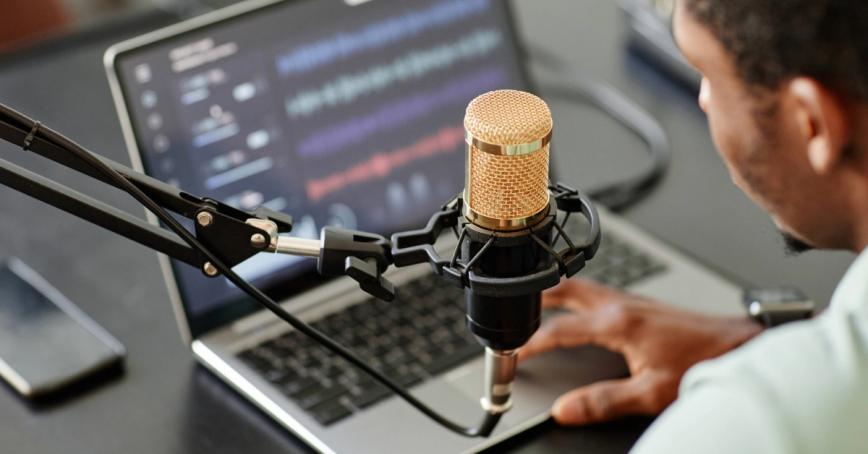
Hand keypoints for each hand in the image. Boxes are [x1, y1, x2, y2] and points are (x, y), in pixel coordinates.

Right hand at [519, 279, 762, 425]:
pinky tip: (582, 311)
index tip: (516, 354)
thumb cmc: (701, 363)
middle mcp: (622, 305)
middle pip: (567, 290)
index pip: (560, 329)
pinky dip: (579, 299)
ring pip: (583, 287)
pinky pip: (599, 294)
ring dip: (558, 294)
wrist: (737, 346)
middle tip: (516, 304)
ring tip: (539, 303)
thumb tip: (566, 410)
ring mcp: (633, 302)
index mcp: (617, 323)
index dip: (532, 343)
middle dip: (537, 296)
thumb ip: (603, 402)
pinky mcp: (642, 305)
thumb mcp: (650, 392)